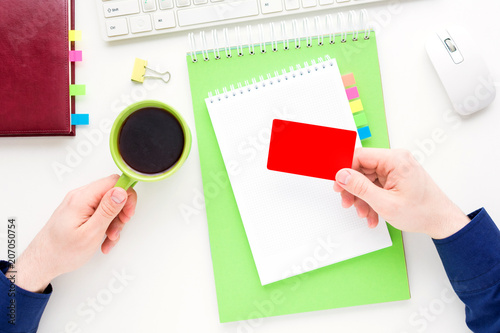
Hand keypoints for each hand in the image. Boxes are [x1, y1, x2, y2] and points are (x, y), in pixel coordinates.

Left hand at [6, 175, 136, 292]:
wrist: (43, 262)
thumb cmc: (62, 251)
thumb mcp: (91, 232)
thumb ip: (108, 210)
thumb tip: (121, 191)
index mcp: (82, 198)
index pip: (114, 182)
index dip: (126, 195)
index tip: (128, 212)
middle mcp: (80, 197)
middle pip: (113, 193)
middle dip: (121, 212)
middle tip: (118, 228)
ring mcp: (79, 204)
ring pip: (109, 205)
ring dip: (114, 222)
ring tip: (109, 238)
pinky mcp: (80, 211)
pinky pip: (100, 213)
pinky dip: (106, 226)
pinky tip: (103, 239)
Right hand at [333, 148, 469, 238]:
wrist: (441, 221)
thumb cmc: (423, 212)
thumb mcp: (385, 203)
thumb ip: (360, 187)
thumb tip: (342, 175)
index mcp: (395, 160)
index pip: (360, 156)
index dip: (345, 170)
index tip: (337, 183)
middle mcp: (396, 160)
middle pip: (362, 169)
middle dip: (354, 189)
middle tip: (347, 202)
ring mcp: (396, 169)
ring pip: (367, 179)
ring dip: (362, 198)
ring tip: (364, 213)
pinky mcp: (396, 178)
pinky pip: (376, 185)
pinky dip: (371, 200)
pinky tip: (372, 214)